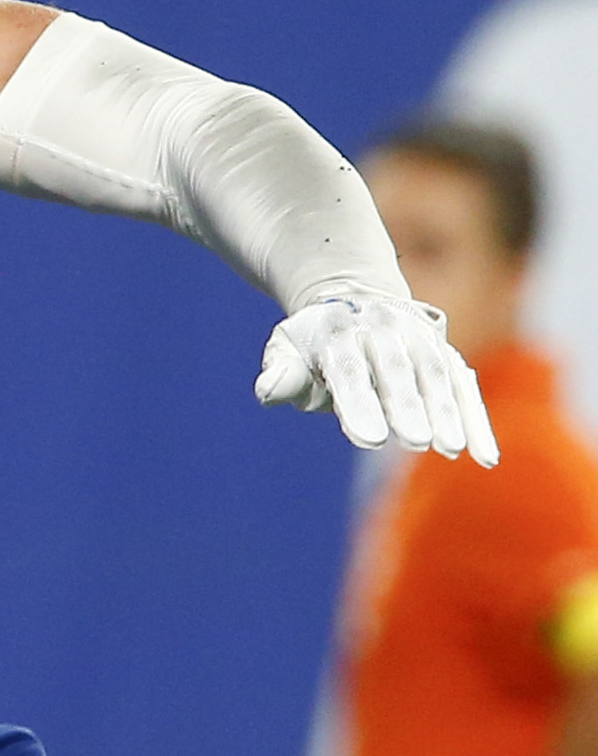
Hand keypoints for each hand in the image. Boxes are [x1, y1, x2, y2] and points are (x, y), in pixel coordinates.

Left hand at [255, 294, 496, 465]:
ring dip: (448, 413)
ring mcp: (418, 337)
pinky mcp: (444, 352)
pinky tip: (485, 456)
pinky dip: (475, 419)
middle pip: (398, 371)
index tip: (368, 440)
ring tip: (454, 450)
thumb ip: (282, 373)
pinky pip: (463, 386)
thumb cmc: (314, 344)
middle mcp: (383, 329)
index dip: (359, 404)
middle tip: (416, 443)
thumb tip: (270, 390)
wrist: (354, 298)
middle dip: (408, 406)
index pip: (349, 370)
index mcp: (339, 331)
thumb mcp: (286, 349)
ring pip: (436, 375)